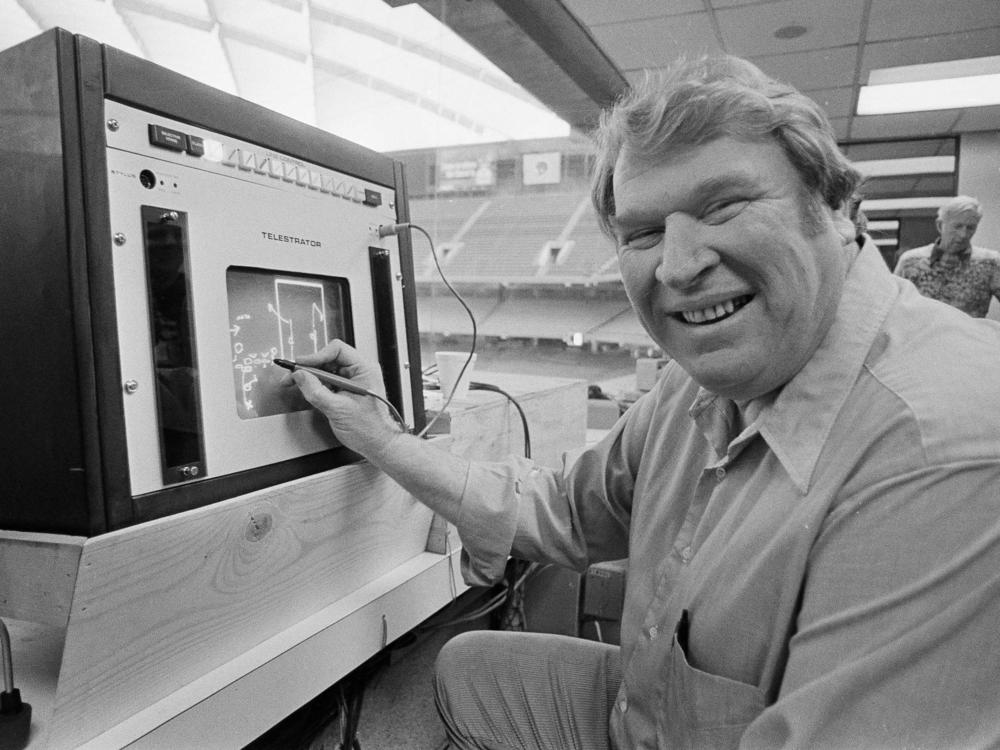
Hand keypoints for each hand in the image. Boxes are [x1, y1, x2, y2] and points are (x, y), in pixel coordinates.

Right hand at [284, 340, 401, 459]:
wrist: (377, 445)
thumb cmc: (369, 429)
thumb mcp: (337, 409)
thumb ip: (316, 391)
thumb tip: (300, 376)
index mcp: (365, 369)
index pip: (337, 350)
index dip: (316, 356)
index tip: (300, 366)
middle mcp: (360, 371)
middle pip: (329, 358)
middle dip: (309, 367)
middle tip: (292, 376)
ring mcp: (354, 380)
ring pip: (327, 370)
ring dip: (311, 376)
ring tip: (296, 383)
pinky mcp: (347, 389)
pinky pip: (328, 380)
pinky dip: (316, 384)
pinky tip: (308, 390)